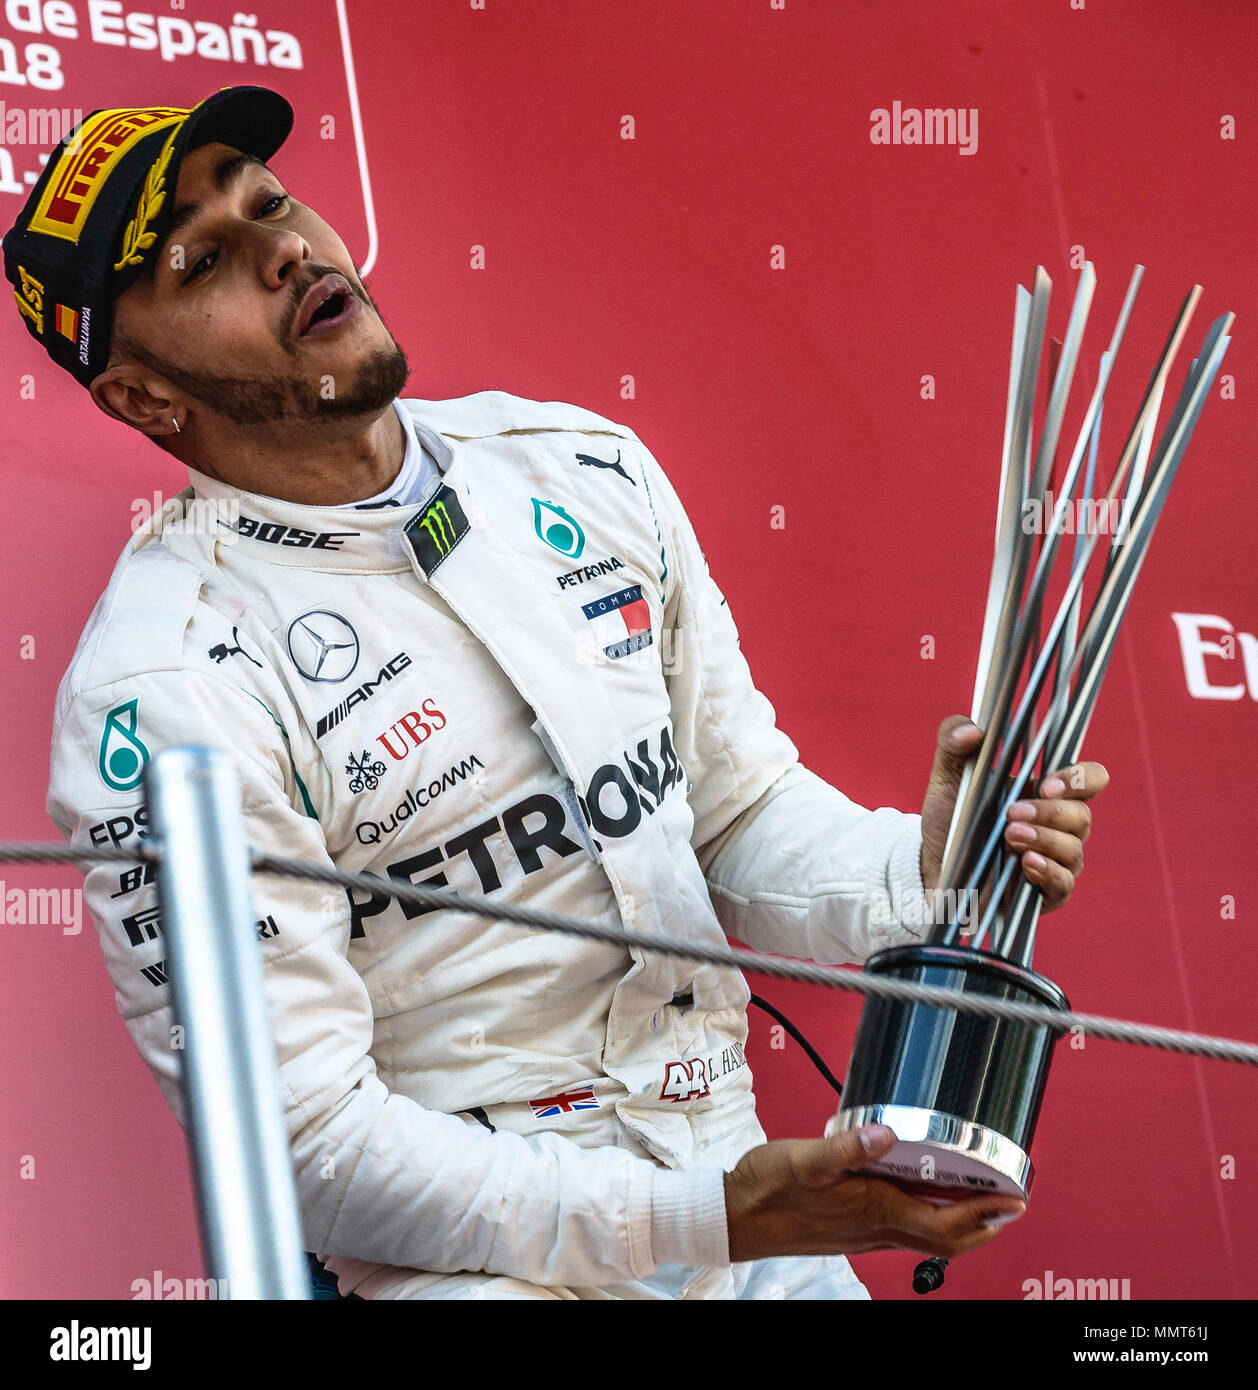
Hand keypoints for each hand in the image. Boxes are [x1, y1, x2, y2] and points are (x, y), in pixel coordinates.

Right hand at [723, 1124, 1025, 1262]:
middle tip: (1009, 1201)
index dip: (984, 1214)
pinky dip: (926, 1215)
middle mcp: (874, 1228)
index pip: (944, 1225)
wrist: (734, 1217)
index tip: (1013, 1198)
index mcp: (871, 1210)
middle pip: (945, 1239)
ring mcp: (863, 1233)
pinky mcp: (851, 1228)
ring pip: (926, 1236)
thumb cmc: (766, 1189)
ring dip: (959, 1221)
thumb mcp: (804, 1159)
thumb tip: (888, 1134)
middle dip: (983, 1223)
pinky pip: (902, 1229)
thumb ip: (847, 1146)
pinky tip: (920, 1192)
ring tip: (978, 1195)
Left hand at [919, 714, 1108, 911]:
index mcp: (1045, 792)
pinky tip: (1025, 864)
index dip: (1080, 778)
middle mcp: (1059, 826)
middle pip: (1083, 816)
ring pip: (1074, 850)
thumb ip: (952, 741)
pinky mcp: (1044, 894)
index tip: (1048, 784)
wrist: (931, 864)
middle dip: (1051, 813)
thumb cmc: (950, 817)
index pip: (1090, 779)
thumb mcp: (946, 775)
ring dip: (1044, 840)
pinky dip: (1048, 872)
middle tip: (1012, 812)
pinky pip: (1064, 884)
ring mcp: (1055, 861)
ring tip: (1009, 836)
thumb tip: (974, 731)